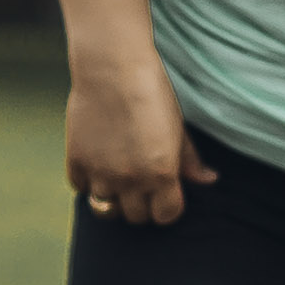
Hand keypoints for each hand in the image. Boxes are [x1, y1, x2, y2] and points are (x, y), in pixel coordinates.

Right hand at [66, 53, 214, 228]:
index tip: (166, 194)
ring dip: (114, 198)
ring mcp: (100, 172)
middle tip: (142, 185)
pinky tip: (97, 163)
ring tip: (118, 179)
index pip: (166, 215)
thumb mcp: (178, 127)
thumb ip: (190, 160)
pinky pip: (81, 188)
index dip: (168, 207)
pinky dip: (88, 181)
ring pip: (105, 210)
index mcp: (162, 174)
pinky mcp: (76, 160)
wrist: (112, 67)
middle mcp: (130, 180)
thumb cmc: (152, 92)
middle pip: (136, 217)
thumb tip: (208, 180)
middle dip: (142, 205)